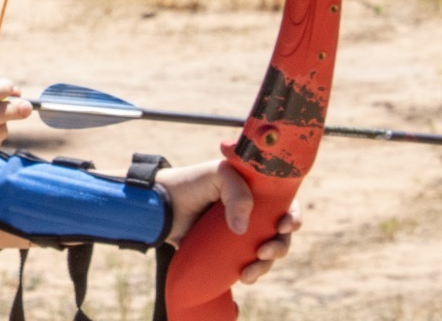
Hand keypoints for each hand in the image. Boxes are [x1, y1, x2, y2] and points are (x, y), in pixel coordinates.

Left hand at [156, 160, 301, 283]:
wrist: (162, 206)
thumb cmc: (190, 183)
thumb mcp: (217, 175)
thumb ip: (236, 193)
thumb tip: (243, 230)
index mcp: (254, 191)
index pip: (284, 204)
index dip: (292, 217)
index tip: (285, 226)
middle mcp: (252, 213)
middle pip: (280, 234)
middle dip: (280, 246)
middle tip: (264, 251)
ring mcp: (241, 234)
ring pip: (267, 254)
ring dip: (265, 266)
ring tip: (248, 272)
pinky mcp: (229, 252)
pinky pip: (250, 266)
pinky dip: (253, 274)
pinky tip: (243, 277)